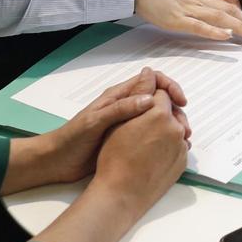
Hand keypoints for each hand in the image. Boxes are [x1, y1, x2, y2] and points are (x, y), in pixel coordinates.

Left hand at [30, 68, 189, 185]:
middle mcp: (126, 106)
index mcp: (119, 96)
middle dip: (175, 110)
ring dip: (171, 126)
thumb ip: (121, 109)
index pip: (151, 80)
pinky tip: (169, 150)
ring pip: (157, 118)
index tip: (180, 102)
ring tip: (181, 141)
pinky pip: (150, 134)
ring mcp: (128, 123)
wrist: (57, 162)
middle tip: (183, 128)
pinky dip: (163, 139)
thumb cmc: (73, 138)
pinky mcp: (127, 140)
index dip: (168, 87)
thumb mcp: (96, 121)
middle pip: (159, 99)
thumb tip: (150, 99)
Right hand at [91, 90, 192, 216]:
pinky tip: (153, 154)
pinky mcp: (182, 162)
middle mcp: (175, 129)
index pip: (161, 94)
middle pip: (172, 112)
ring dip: (165, 131)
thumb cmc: (114, 160)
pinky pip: (177, 147)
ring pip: (175, 130)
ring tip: (146, 142)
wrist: (121, 193)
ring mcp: (181, 147)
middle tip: (144, 125)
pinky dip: (168, 147)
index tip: (143, 107)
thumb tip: (147, 90)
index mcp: (160, 114)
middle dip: (161, 114)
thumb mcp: (118, 124)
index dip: (150, 98)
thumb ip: (135, 102)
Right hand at [134, 0, 241, 41]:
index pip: (228, 4)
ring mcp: (187, 9)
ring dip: (240, 28)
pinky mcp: (175, 18)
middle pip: (230, 11)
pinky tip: (226, 35)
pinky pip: (198, 25)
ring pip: (219, 18)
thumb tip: (204, 9)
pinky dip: (214, 31)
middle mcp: (198, 0)